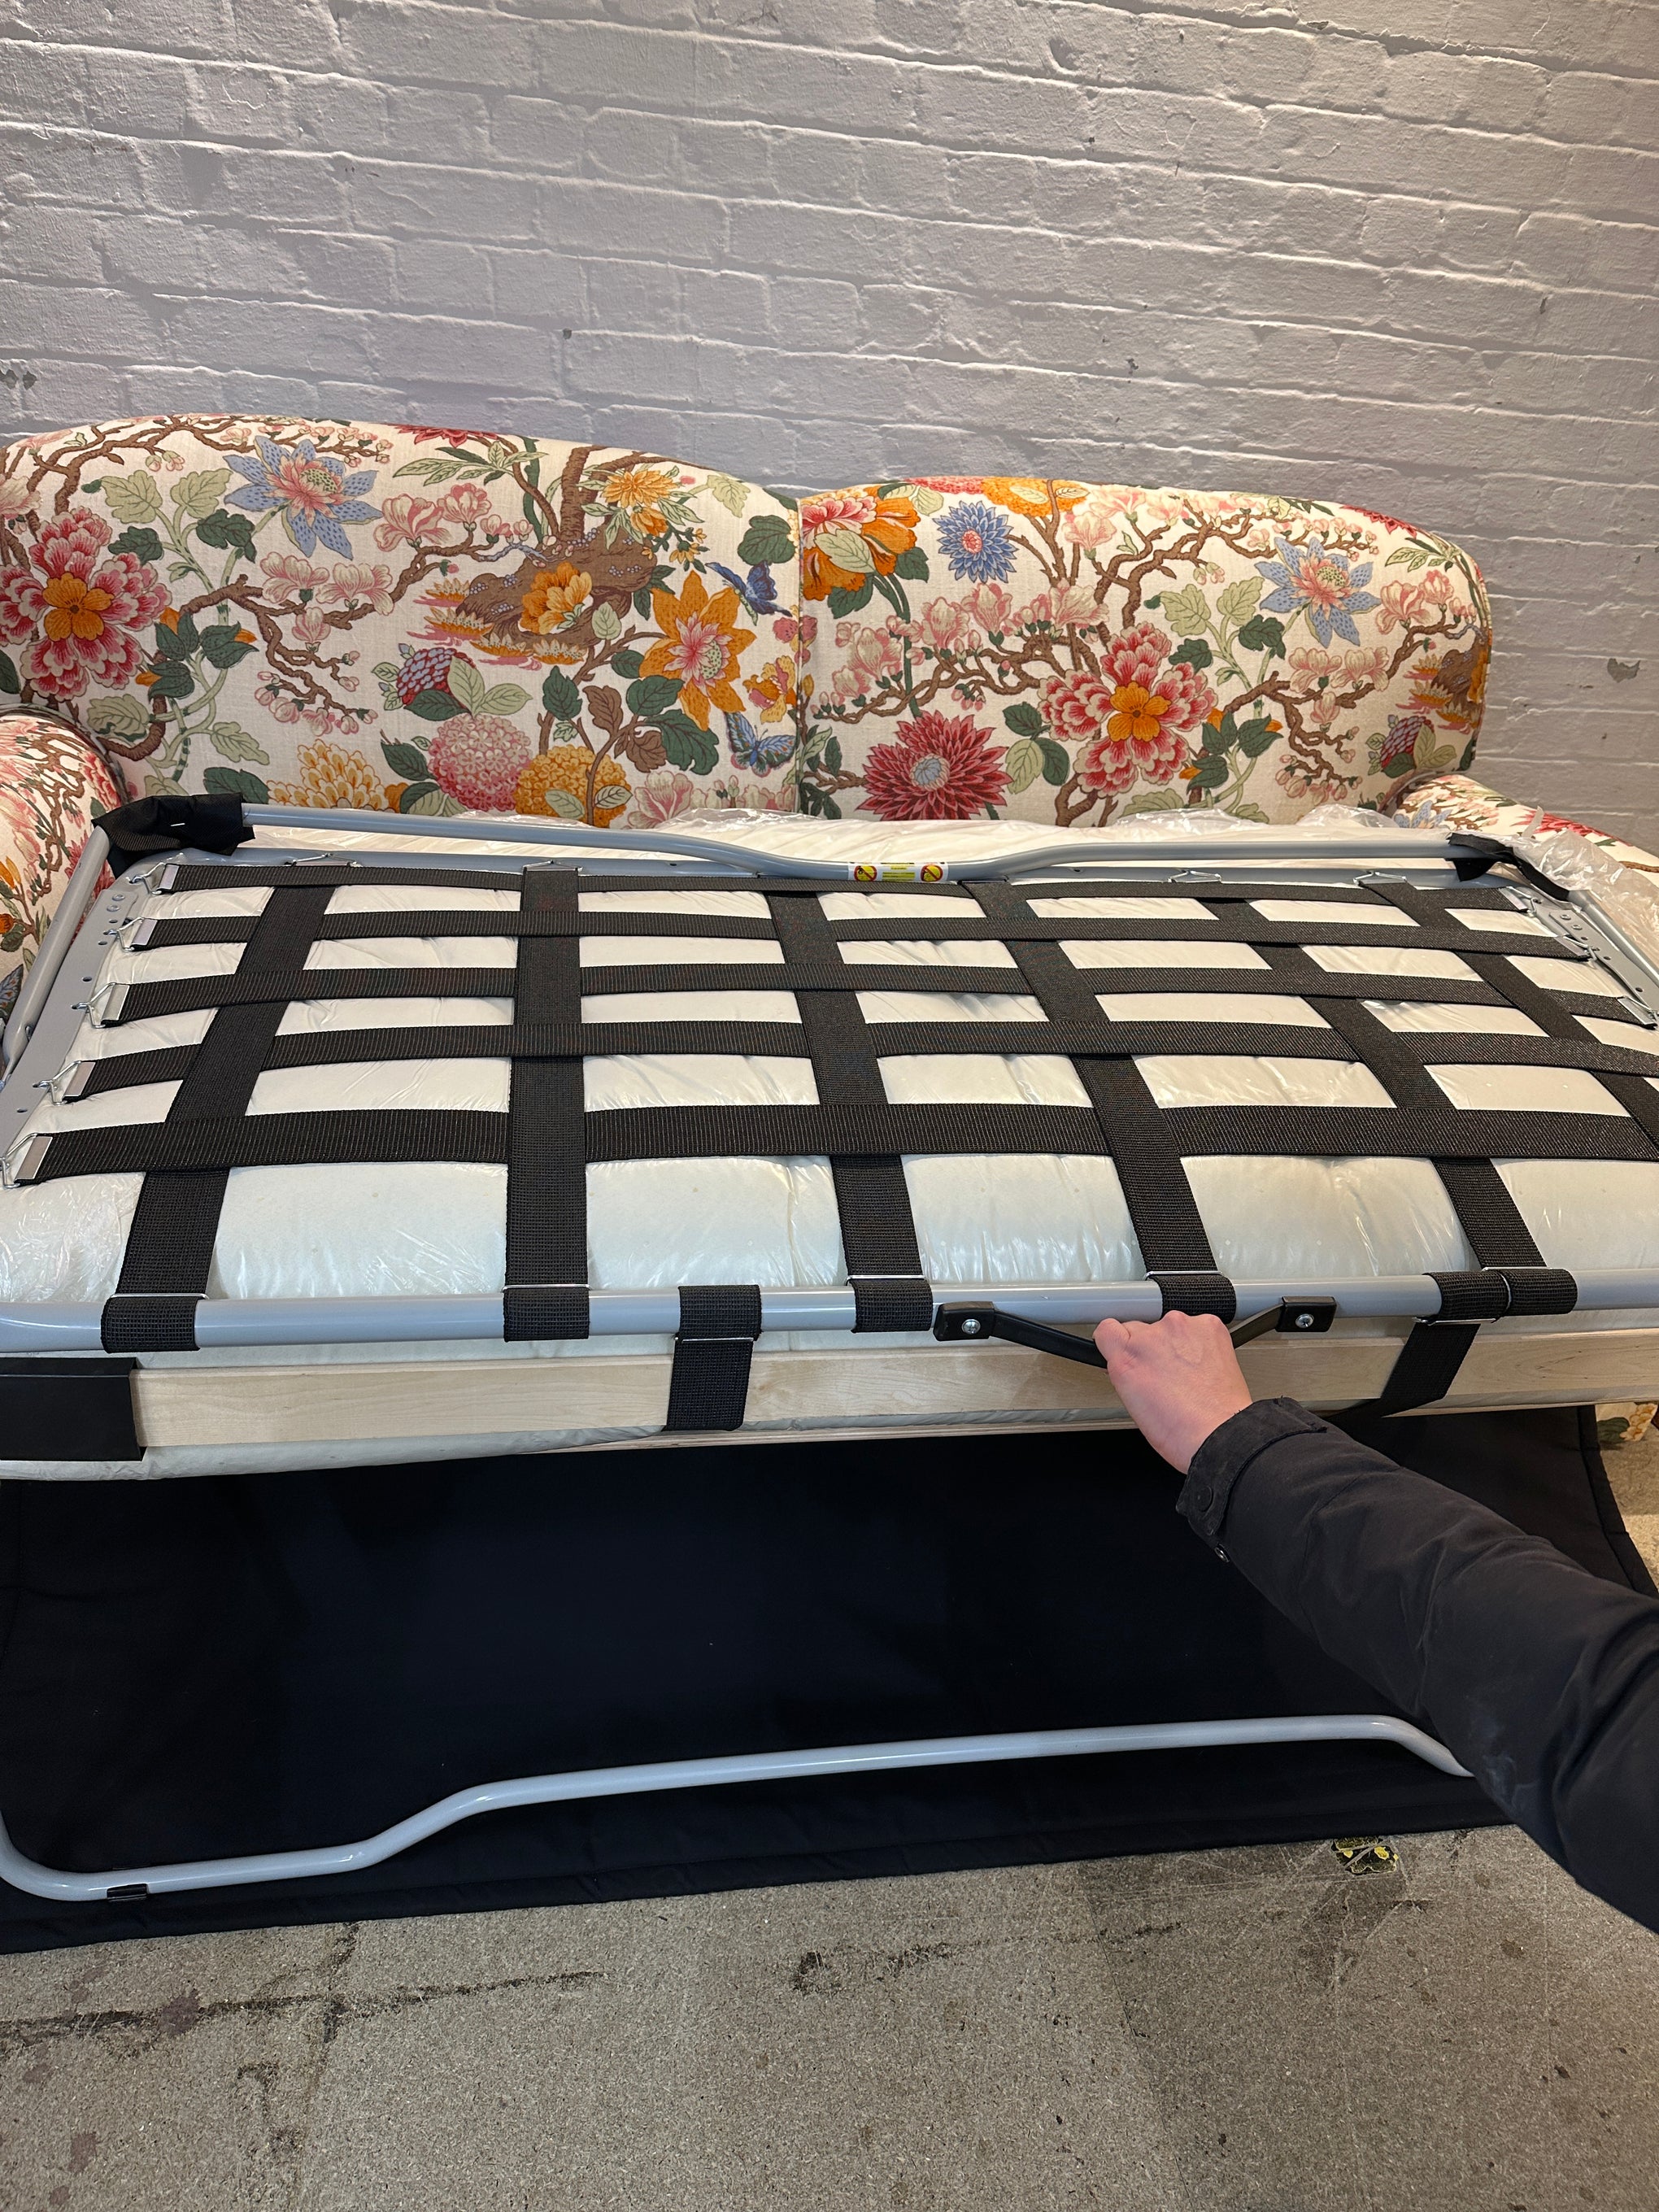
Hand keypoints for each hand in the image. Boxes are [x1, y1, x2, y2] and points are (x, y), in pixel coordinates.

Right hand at [1093, 1311, 1252, 1473]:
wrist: (1220, 1432)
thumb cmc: (1180, 1430)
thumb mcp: (1133, 1403)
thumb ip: (1126, 1371)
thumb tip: (1131, 1361)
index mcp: (1126, 1358)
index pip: (1108, 1328)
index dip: (1117, 1340)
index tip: (1124, 1345)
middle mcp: (1150, 1338)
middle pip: (1141, 1328)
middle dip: (1150, 1347)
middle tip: (1166, 1372)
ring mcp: (1180, 1328)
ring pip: (1171, 1327)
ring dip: (1177, 1343)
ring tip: (1190, 1372)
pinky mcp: (1208, 1326)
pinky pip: (1199, 1327)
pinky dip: (1202, 1341)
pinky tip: (1206, 1364)